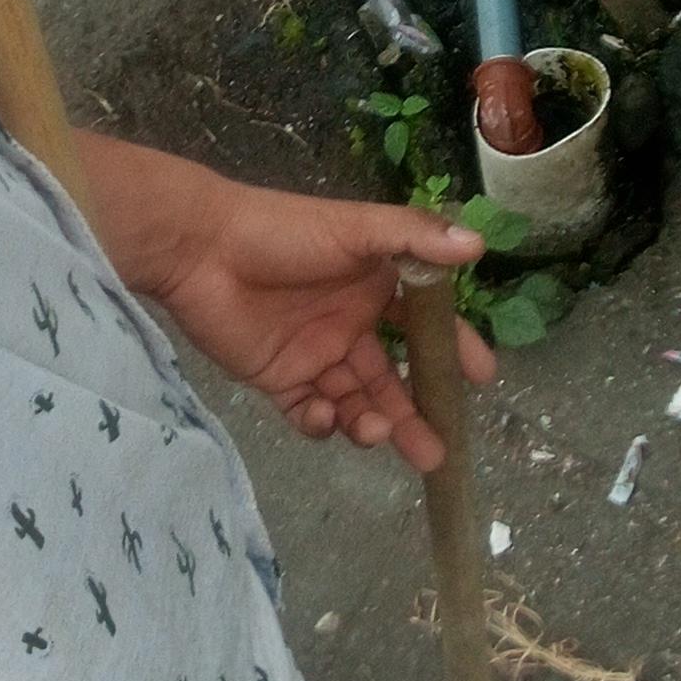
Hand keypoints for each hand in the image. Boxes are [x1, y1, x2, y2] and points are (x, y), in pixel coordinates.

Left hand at [76, 137, 493, 473]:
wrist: (201, 249)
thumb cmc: (283, 232)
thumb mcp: (355, 228)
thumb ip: (413, 238)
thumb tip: (479, 245)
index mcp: (374, 286)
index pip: (424, 325)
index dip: (452, 350)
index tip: (480, 378)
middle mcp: (349, 323)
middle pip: (391, 379)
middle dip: (415, 415)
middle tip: (437, 452)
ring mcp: (313, 354)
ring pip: (354, 403)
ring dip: (372, 423)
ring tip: (377, 435)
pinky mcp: (277, 377)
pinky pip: (309, 413)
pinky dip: (322, 424)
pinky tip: (325, 418)